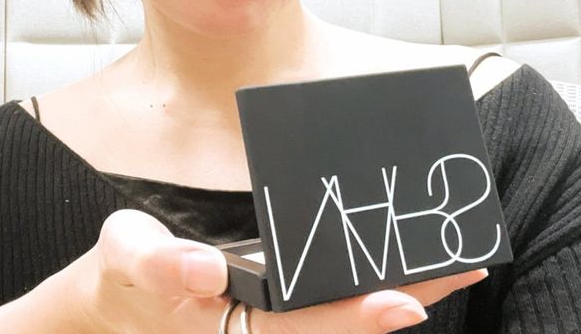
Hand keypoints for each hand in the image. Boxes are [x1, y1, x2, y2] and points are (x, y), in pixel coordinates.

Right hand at [79, 208, 487, 333]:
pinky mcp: (274, 309)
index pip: (299, 329)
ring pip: (339, 318)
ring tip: (448, 263)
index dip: (353, 318)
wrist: (120, 291)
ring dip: (395, 291)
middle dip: (399, 300)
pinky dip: (365, 284)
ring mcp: (268, 325)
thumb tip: (206, 270)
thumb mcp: (126, 254)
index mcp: (228, 331)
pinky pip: (327, 301)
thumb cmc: (123, 272)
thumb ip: (161, 264)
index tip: (405, 301)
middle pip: (337, 327)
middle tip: (459, 266)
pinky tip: (399, 265)